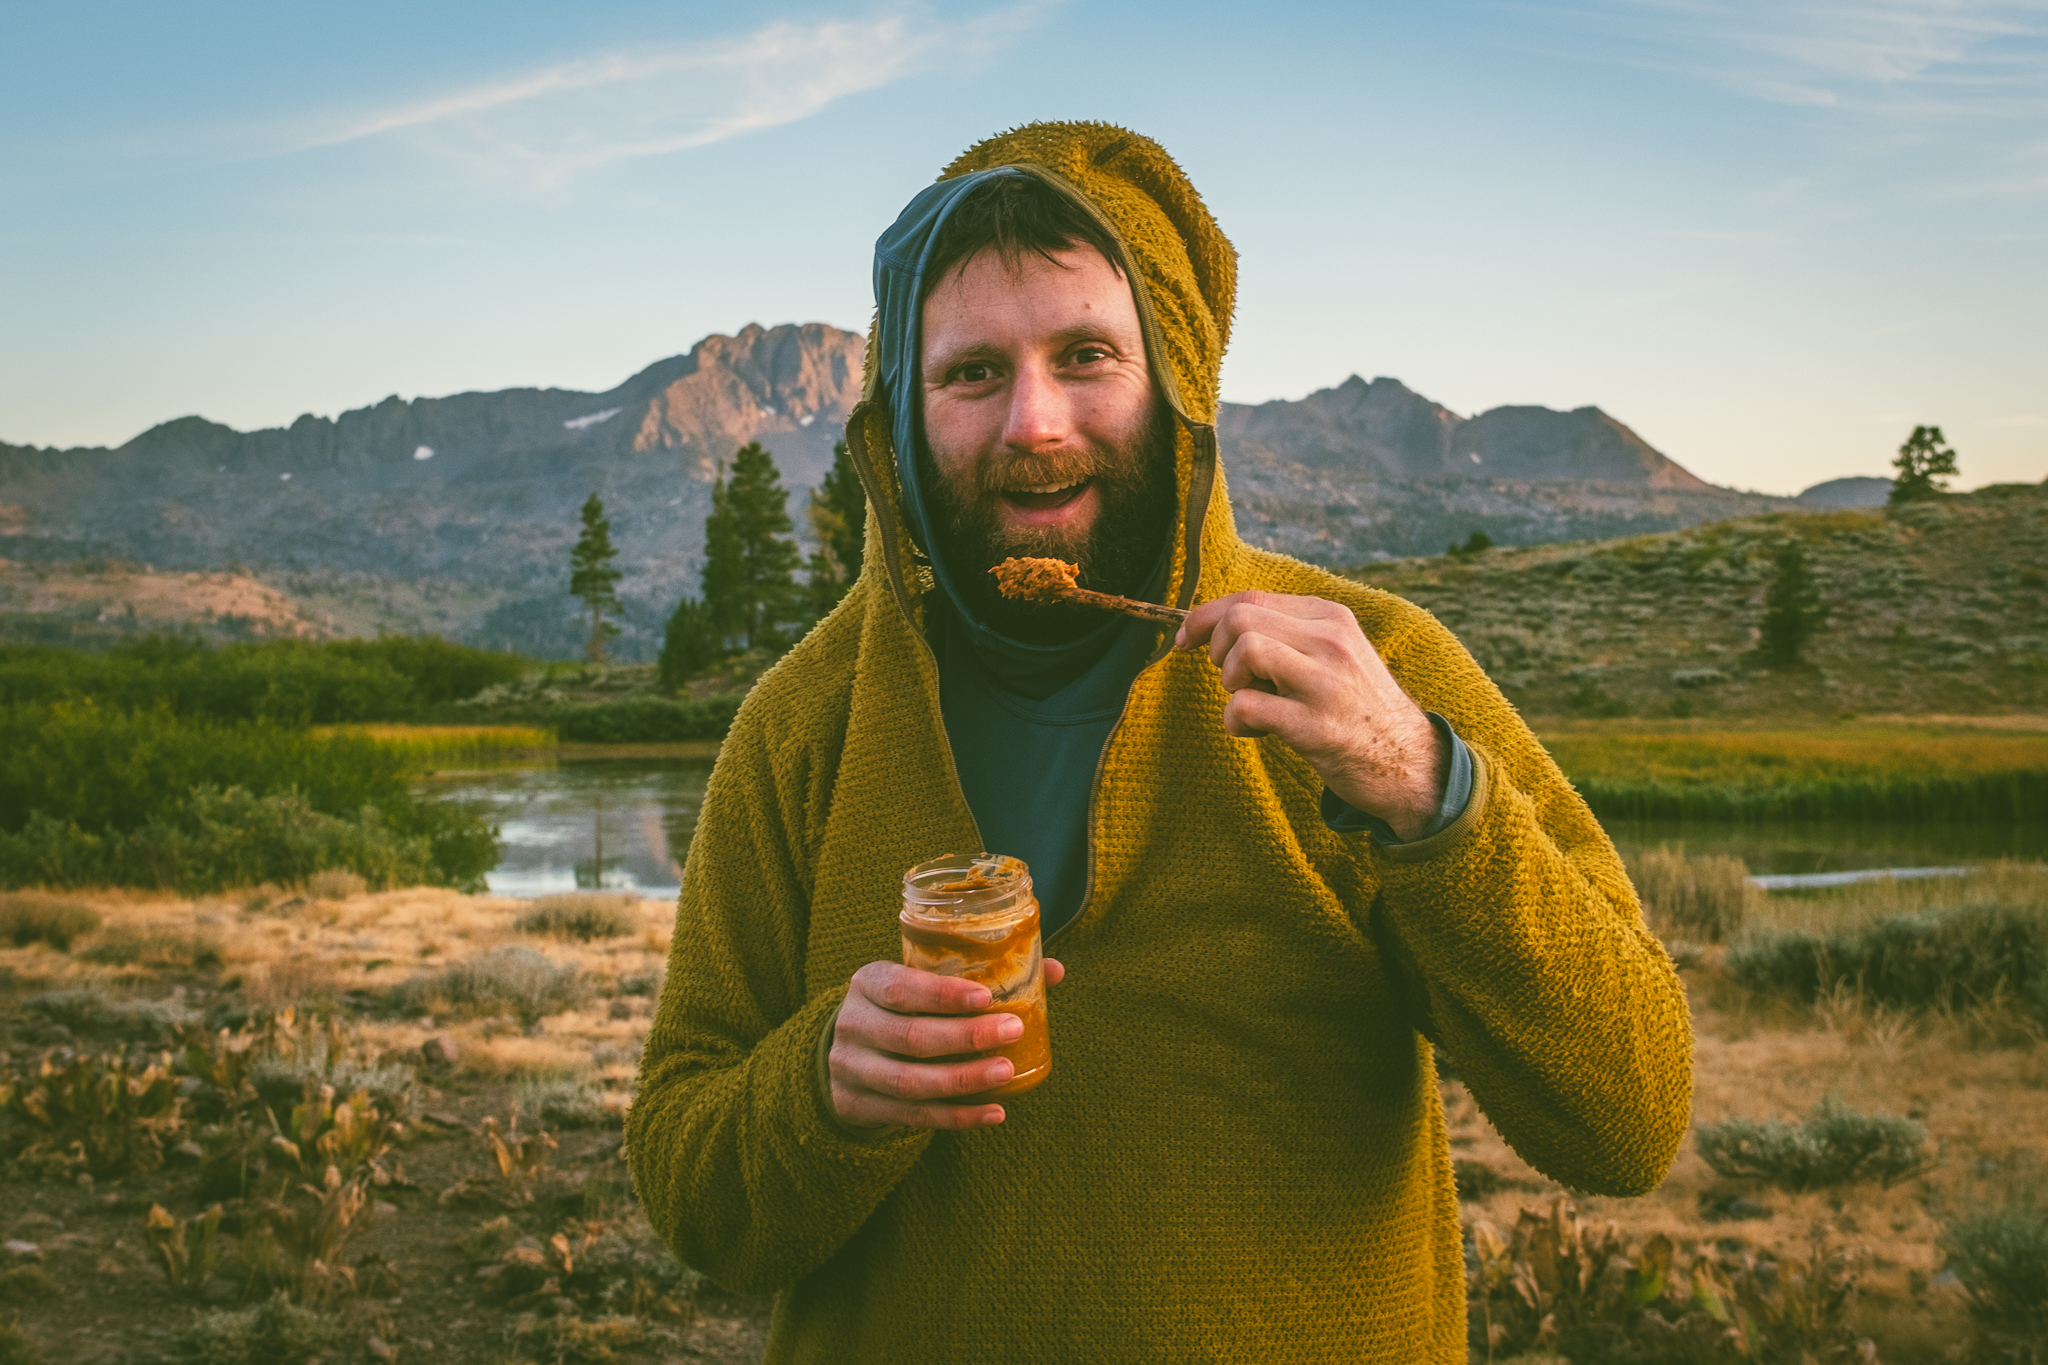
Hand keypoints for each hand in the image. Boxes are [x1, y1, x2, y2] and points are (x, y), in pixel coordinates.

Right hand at [829, 958, 1066, 1129]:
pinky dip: (957, 1117)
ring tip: (1006, 1072)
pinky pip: (914, 1117)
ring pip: (911, 1082)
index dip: (942, 994)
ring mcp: (852, 1070)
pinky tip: (994, 1112)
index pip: (901, 988)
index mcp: (868, 983)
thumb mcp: (921, 981)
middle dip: (966, 1036)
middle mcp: (853, 1025)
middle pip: (911, 1037)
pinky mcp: (861, 1107)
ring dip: (963, 1079)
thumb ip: (979, 975)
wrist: (845, 1051)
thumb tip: (1054, 970)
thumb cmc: (901, 1007)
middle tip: (1013, 1030)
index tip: (986, 996)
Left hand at [1176, 590, 1446, 840]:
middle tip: (1233, 679)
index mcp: (1331, 617)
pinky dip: (1234, 721)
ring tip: (1250, 701)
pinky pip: (1245, 706)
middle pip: (1241, 618)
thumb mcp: (1332, 654)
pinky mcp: (1316, 727)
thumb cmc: (1355, 708)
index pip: (1250, 598)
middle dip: (1216, 649)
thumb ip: (1287, 634)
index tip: (1185, 639)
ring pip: (1244, 651)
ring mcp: (1325, 683)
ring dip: (1230, 681)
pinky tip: (1255, 731)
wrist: (1409, 762)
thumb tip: (1215, 625)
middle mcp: (1331, 641)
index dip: (1205, 617)